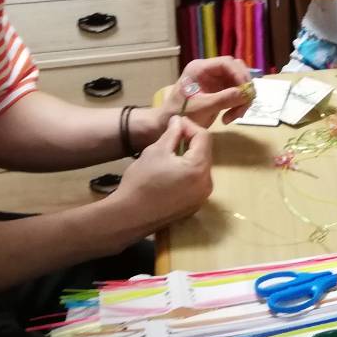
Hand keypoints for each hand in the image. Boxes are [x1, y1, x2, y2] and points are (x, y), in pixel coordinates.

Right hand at [110, 116, 213, 234]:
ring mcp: (201, 198)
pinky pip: (196, 183)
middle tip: (173, 136)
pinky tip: (171, 172)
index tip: (175, 123)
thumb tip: (179, 120)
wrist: (129, 215)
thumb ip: (172, 133)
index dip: (190, 126)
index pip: (204, 137)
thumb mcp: (156, 151)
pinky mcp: (193, 207)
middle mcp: (207, 184)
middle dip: (190, 142)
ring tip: (170, 154)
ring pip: (201, 168)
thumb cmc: (141, 180)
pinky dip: (187, 173)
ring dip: (189, 157)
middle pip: (204, 153)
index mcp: (199, 168)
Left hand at [175, 56, 254, 125]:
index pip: (226, 63)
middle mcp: (210, 71)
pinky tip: (230, 117)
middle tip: (245, 104)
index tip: (246, 90)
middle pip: (236, 71)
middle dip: (243, 88)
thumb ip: (223, 99)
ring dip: (242, 99)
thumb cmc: (180, 114)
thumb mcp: (201, 107)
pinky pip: (236, 93)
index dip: (239, 74)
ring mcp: (216, 80)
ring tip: (234, 116)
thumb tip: (246, 93)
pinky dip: (238, 104)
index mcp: (200, 68)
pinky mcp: (220, 90)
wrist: (169, 124)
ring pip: (239, 83)